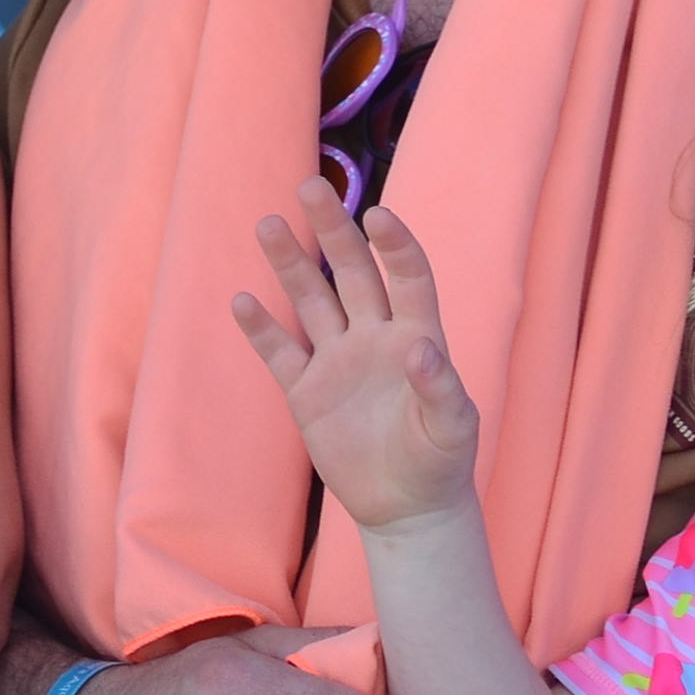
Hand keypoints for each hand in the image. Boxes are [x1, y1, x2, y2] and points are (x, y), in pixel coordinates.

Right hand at [231, 181, 482, 535]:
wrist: (407, 507)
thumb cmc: (441, 462)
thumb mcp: (453, 429)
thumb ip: (440, 387)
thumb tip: (418, 346)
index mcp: (417, 335)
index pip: (408, 277)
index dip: (395, 246)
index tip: (377, 216)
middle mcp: (375, 337)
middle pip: (351, 272)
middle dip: (332, 231)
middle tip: (309, 187)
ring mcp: (337, 361)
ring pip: (311, 300)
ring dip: (290, 264)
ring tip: (268, 226)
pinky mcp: (307, 392)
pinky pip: (280, 352)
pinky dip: (261, 329)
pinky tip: (242, 299)